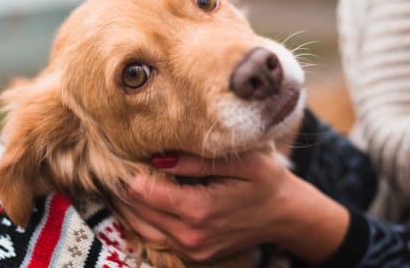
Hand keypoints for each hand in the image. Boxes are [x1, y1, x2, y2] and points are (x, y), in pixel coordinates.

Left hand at [120, 151, 348, 263]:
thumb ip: (198, 160)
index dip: (131, 172)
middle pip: (136, 211)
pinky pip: (157, 237)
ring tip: (128, 180)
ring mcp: (192, 249)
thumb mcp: (241, 162)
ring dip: (132, 205)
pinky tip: (147, 199)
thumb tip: (158, 157)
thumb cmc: (267, 182)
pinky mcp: (194, 255)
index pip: (143, 193)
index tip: (129, 154)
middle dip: (126, 188)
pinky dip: (146, 218)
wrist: (288, 217)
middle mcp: (190, 235)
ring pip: (141, 228)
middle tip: (122, 164)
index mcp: (199, 210)